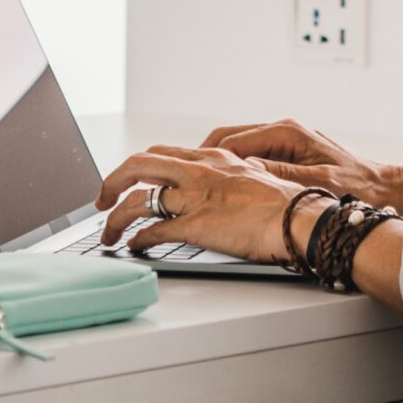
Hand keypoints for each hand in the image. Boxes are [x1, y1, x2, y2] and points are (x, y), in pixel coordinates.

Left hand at [94, 146, 308, 262]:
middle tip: (101, 200)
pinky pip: (152, 231)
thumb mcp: (255, 179)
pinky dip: (136, 241)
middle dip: (112, 182)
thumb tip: (222, 189)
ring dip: (115, 219)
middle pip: (139, 165)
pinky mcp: (195, 225)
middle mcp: (199, 171)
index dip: (137, 167)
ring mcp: (195, 197)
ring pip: (137, 200)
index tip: (128, 181)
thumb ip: (232, 179)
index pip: (162, 154)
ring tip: (109, 235)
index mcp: (214, 159)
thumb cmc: (287, 205)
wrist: (301, 219)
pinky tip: (134, 248)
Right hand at [197, 118, 402, 213]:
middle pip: (227, 139)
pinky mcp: (286, 155)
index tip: (185, 176)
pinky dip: (231, 170)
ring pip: (235, 148)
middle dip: (201, 158)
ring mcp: (283, 142)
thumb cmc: (356, 188)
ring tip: (193, 187)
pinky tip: (220, 190)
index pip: (231, 140)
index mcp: (286, 133)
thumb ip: (280, 175)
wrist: (385, 189)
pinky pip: (249, 158)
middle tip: (179, 180)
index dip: (204, 158)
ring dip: (214, 164)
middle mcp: (281, 131)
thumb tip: (244, 169)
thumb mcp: (316, 184)